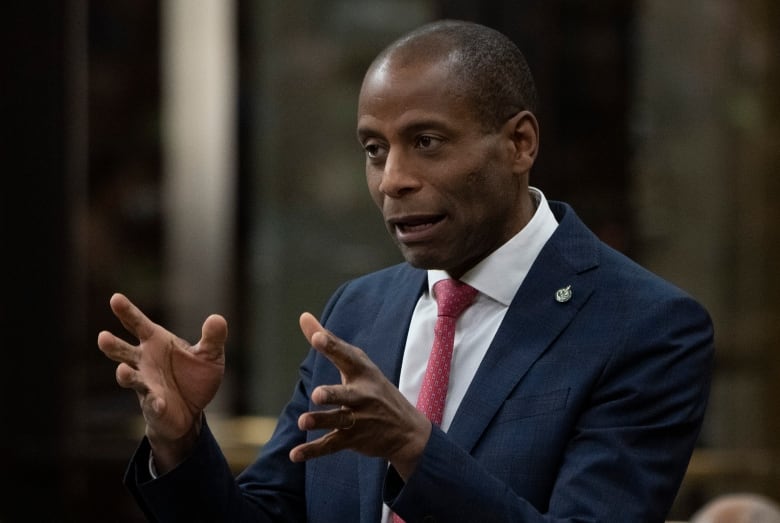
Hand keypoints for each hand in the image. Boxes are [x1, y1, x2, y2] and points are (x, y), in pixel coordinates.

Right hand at [97, 293, 226, 471]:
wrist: (193, 410)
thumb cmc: (195, 376)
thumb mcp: (210, 355)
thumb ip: (213, 338)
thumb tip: (218, 318)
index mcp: (156, 342)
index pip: (138, 324)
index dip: (127, 312)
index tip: (115, 298)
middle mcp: (144, 362)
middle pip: (123, 351)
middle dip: (113, 344)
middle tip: (102, 337)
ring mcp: (145, 384)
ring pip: (129, 378)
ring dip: (125, 375)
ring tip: (123, 371)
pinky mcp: (153, 406)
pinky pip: (152, 403)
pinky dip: (155, 402)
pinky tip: (159, 402)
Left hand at [290, 313, 431, 478]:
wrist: (407, 430)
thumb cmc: (374, 388)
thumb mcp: (358, 364)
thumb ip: (329, 342)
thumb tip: (303, 316)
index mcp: (363, 373)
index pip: (347, 357)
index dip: (331, 346)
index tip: (316, 336)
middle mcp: (362, 395)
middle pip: (345, 394)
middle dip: (332, 394)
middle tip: (318, 395)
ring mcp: (359, 419)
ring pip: (337, 421)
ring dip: (321, 421)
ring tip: (303, 421)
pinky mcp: (353, 439)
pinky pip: (330, 445)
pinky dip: (312, 451)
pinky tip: (295, 454)